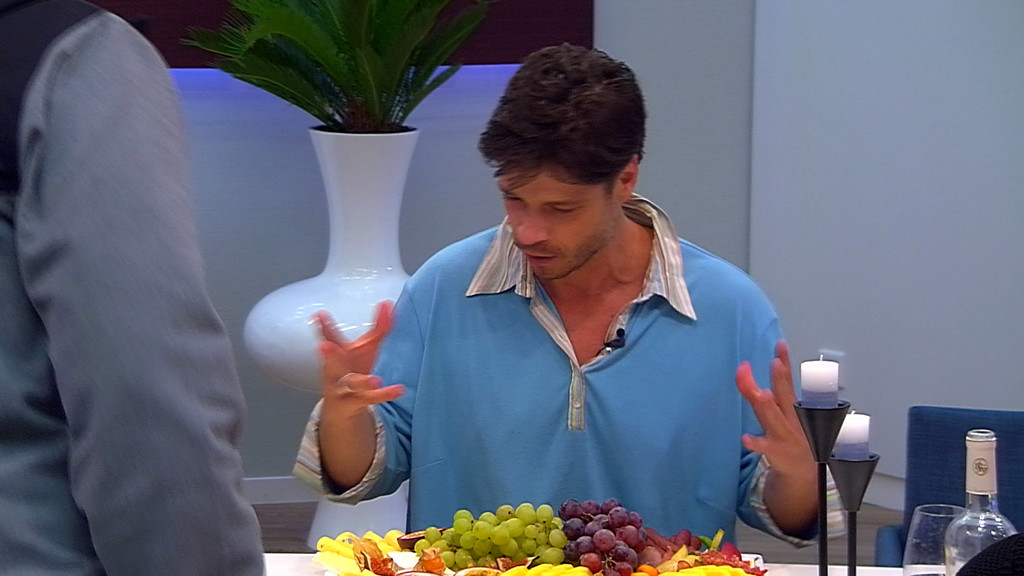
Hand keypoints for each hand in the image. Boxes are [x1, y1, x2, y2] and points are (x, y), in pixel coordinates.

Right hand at [316, 303, 404, 418]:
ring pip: (352, 384)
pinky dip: (386, 394)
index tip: (319, 315)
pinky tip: (399, 389)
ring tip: (376, 380)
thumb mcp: (366, 348)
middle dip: (329, 355)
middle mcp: (337, 372)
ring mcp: (345, 389)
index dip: (324, 327)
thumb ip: (378, 327)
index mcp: (337, 355)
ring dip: (362, 382)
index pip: (329, 339)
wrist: (343, 407)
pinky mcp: (358, 402)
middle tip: (324, 346)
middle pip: (332, 364)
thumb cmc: (354, 370)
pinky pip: (372, 399)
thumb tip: (387, 303)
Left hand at [735, 340, 817, 533]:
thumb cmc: (792, 436)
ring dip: (768, 407)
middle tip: (775, 363)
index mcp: (792, 407)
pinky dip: (756, 443)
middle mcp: (790, 418)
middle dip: (780, 380)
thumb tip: (756, 367)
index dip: (785, 362)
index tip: (780, 344)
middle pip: (784, 396)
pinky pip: (764, 448)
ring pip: (774, 418)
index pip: (788, 380)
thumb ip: (770, 390)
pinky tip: (746, 439)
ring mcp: (784, 435)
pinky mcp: (776, 453)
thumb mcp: (784, 412)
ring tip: (762, 394)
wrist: (803, 473)